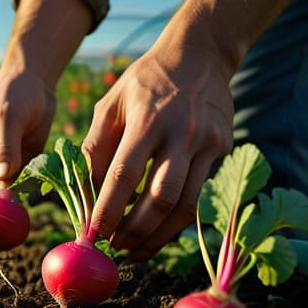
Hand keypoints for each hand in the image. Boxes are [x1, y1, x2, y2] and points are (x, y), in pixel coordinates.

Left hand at [83, 40, 233, 261]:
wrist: (200, 56)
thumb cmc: (144, 82)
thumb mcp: (111, 103)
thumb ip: (96, 145)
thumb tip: (84, 190)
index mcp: (147, 119)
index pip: (125, 173)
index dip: (108, 208)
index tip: (93, 233)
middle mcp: (181, 133)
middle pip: (161, 196)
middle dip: (135, 230)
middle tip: (114, 247)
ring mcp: (207, 143)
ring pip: (186, 204)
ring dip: (158, 235)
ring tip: (133, 250)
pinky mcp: (223, 150)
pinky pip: (200, 196)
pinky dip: (177, 221)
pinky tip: (157, 233)